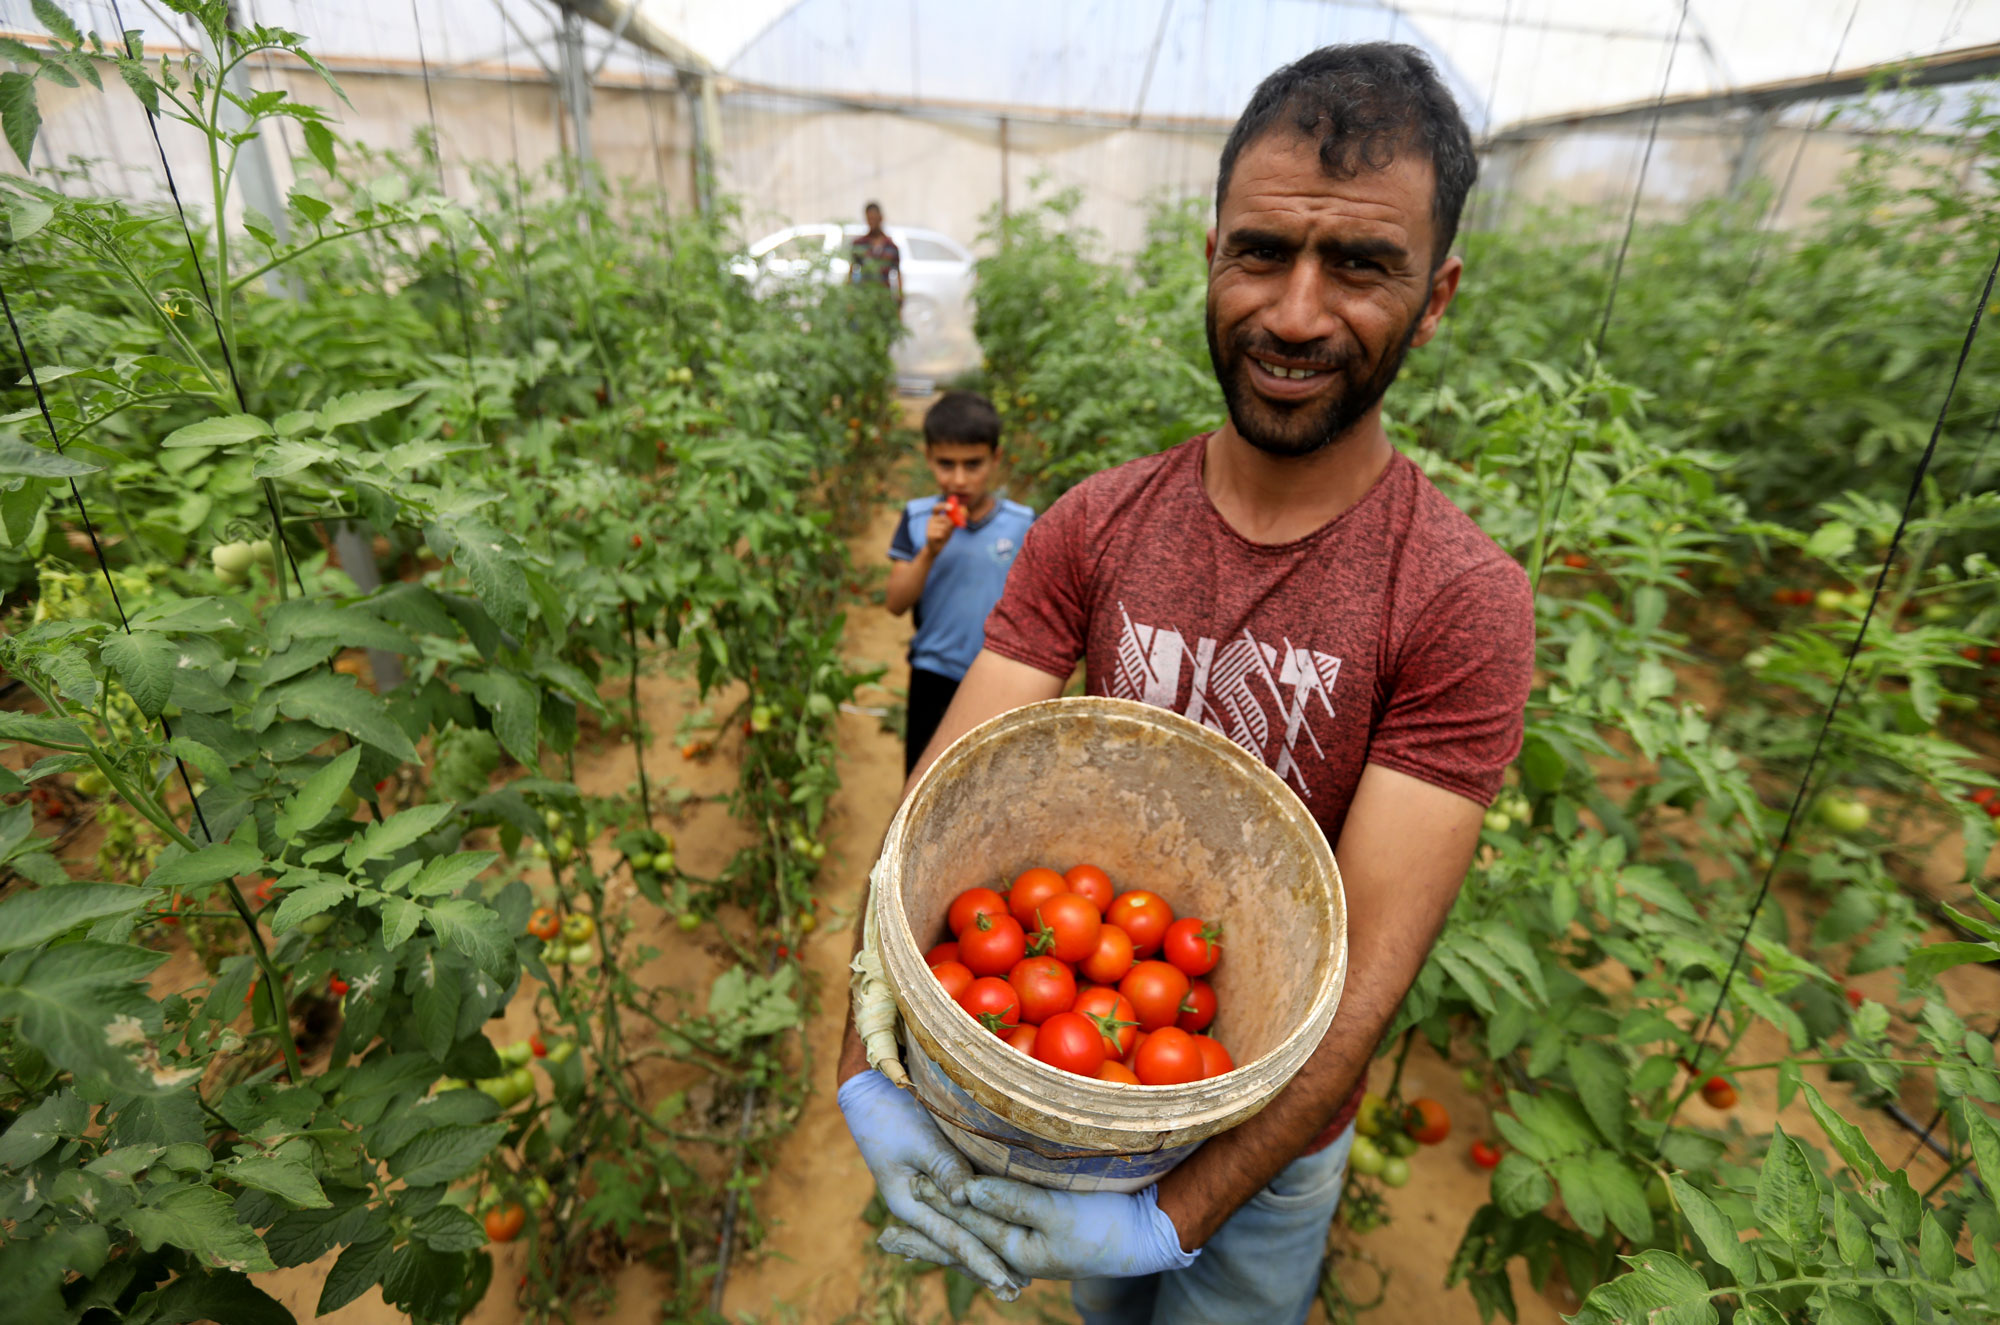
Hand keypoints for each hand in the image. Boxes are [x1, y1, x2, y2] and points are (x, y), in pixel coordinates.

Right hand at [838, 1071, 1023, 1296]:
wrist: (869, 1090)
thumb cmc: (891, 1114)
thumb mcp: (919, 1140)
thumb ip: (944, 1168)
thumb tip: (966, 1199)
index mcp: (908, 1203)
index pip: (952, 1238)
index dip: (979, 1260)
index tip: (1003, 1280)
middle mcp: (917, 1207)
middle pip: (958, 1243)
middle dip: (987, 1266)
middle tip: (1019, 1289)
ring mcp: (925, 1197)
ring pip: (959, 1233)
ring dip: (985, 1253)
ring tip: (1011, 1277)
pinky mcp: (934, 1182)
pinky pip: (958, 1216)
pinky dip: (976, 1231)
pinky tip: (991, 1245)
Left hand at [913, 1172, 1197, 1281]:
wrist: (1146, 1235)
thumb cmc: (1106, 1221)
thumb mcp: (1058, 1210)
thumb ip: (1011, 1199)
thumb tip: (965, 1192)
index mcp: (1016, 1250)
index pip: (967, 1223)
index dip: (938, 1202)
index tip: (908, 1183)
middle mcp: (1015, 1253)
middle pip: (961, 1243)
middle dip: (925, 1238)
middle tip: (884, 1237)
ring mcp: (1026, 1247)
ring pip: (973, 1242)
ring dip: (941, 1238)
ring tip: (906, 1241)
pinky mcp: (1038, 1235)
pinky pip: (993, 1235)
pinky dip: (970, 1233)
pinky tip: (960, 1232)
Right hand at [923, 505, 954, 552]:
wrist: (935, 548)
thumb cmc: (943, 535)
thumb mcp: (950, 527)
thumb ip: (954, 520)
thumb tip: (964, 512)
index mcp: (934, 516)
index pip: (936, 508)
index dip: (943, 506)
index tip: (951, 507)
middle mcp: (930, 520)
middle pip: (945, 518)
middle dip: (950, 525)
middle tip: (948, 530)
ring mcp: (929, 527)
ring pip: (944, 527)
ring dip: (947, 532)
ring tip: (943, 536)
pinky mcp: (929, 534)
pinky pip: (942, 533)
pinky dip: (944, 537)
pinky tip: (940, 539)